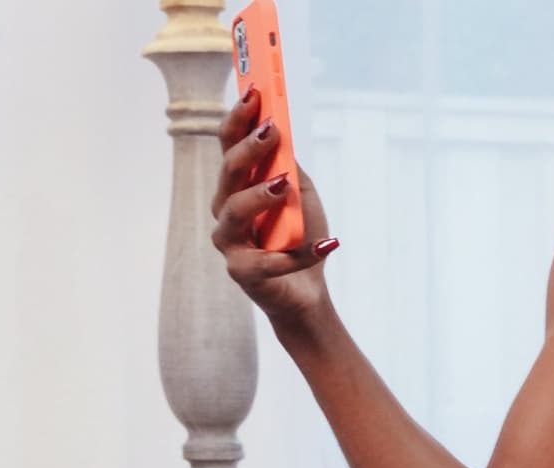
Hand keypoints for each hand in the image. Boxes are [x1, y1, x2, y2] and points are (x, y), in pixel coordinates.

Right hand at [211, 86, 337, 327]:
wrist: (307, 288)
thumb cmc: (299, 234)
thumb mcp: (301, 194)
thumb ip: (288, 165)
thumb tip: (280, 129)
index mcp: (237, 186)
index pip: (229, 146)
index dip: (238, 119)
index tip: (254, 93)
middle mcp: (225, 209)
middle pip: (229, 172)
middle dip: (249, 148)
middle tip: (273, 130)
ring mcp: (229, 242)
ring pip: (234, 210)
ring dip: (260, 194)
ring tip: (284, 184)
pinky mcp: (242, 272)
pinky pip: (268, 259)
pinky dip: (301, 253)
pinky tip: (328, 244)